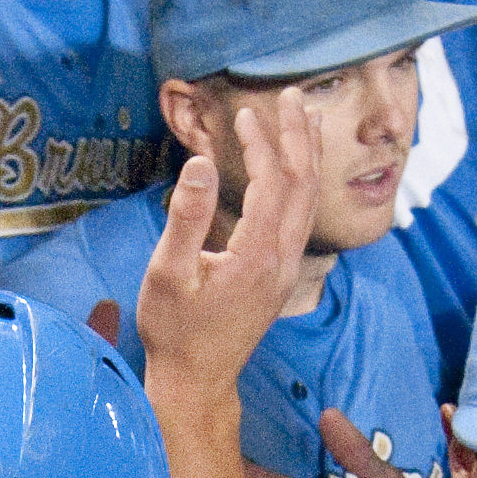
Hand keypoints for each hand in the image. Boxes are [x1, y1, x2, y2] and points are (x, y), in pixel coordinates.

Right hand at [137, 94, 318, 401]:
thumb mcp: (167, 273)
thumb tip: (201, 162)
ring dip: (308, 156)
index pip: (271, 183)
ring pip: (309, 201)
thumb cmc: (175, 331)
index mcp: (257, 255)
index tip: (243, 115)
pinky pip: (302, 218)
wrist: (197, 382)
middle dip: (298, 136)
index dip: (261, 144)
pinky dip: (302, 184)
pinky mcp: (280, 277)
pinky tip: (295, 170)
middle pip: (303, 184)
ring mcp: (286, 269)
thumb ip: (186, 215)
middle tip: (290, 96)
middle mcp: (282, 259)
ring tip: (304, 119)